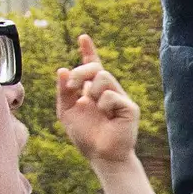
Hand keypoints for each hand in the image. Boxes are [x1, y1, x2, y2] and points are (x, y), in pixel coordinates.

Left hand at [53, 33, 139, 168]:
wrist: (102, 156)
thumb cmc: (86, 136)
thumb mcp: (66, 112)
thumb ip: (64, 92)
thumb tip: (62, 69)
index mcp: (93, 91)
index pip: (92, 66)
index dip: (88, 51)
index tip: (83, 37)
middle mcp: (108, 92)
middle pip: (96, 68)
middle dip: (81, 72)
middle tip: (73, 86)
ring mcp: (120, 98)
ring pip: (104, 77)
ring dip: (92, 90)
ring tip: (93, 106)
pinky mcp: (130, 108)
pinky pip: (111, 95)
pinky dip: (103, 104)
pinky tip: (107, 116)